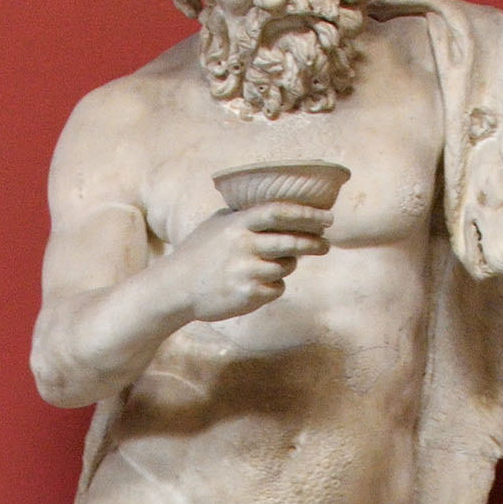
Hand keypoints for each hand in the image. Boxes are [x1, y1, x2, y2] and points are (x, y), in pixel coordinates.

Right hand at [158, 200, 330, 321]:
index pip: (279, 212)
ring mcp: (245, 272)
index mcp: (236, 224)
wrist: (175, 288)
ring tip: (271, 264)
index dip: (307, 214)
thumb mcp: (217, 224)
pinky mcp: (247, 295)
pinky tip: (256, 283)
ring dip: (287, 265)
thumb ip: (245, 215)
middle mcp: (242, 246)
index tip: (327, 218)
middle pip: (291, 242)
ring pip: (286, 266)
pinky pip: (276, 288)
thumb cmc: (199, 253)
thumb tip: (282, 208)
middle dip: (314, 243)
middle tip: (325, 244)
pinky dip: (273, 285)